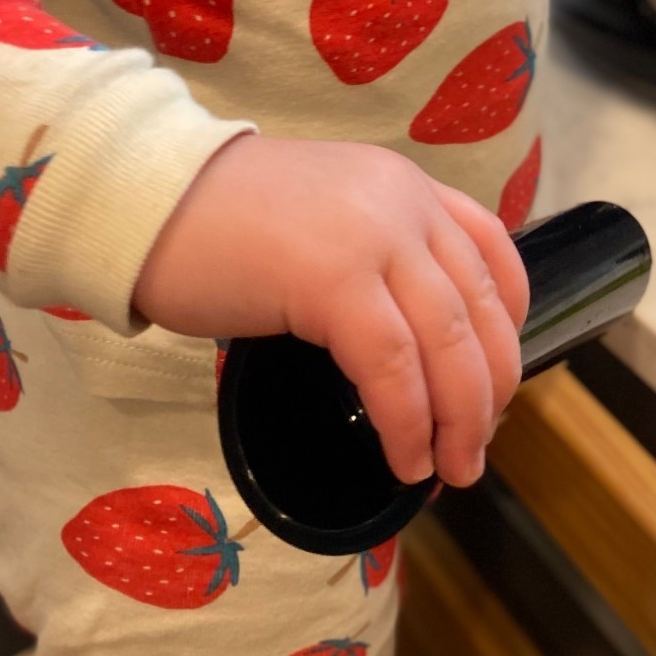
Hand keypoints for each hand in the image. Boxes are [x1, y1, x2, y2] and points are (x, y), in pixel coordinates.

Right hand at [132, 136, 529, 488]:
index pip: (495, 255)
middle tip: (477, 449)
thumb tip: (409, 347)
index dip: (507, 328)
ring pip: (449, 341)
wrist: (147, 198)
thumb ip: (375, 256)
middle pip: (481, 308)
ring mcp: (373, 235)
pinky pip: (392, 365)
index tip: (498, 382)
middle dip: (491, 390)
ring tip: (451, 469)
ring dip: (460, 419)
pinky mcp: (333, 278)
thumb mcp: (327, 220)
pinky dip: (407, 422)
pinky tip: (405, 457)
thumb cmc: (222, 222)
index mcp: (407, 186)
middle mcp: (404, 202)